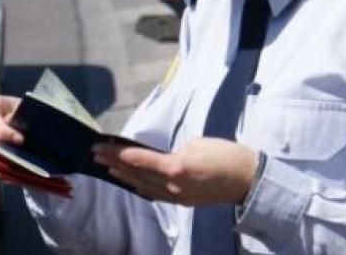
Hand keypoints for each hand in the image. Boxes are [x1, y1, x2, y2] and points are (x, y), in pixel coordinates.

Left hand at [93, 137, 258, 204]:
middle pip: (138, 174)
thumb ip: (175, 152)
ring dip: (125, 177)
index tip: (102, 148)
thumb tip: (164, 159)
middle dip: (115, 164)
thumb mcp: (197, 143)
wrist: (248, 179)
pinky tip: (132, 183)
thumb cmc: (225, 154)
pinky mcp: (184, 202)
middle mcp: (173, 185)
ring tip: (108, 168)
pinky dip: (142, 188)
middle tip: (97, 155)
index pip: (140, 160)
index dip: (119, 154)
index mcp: (176, 167)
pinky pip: (157, 195)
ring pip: (144, 187)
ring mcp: (178, 196)